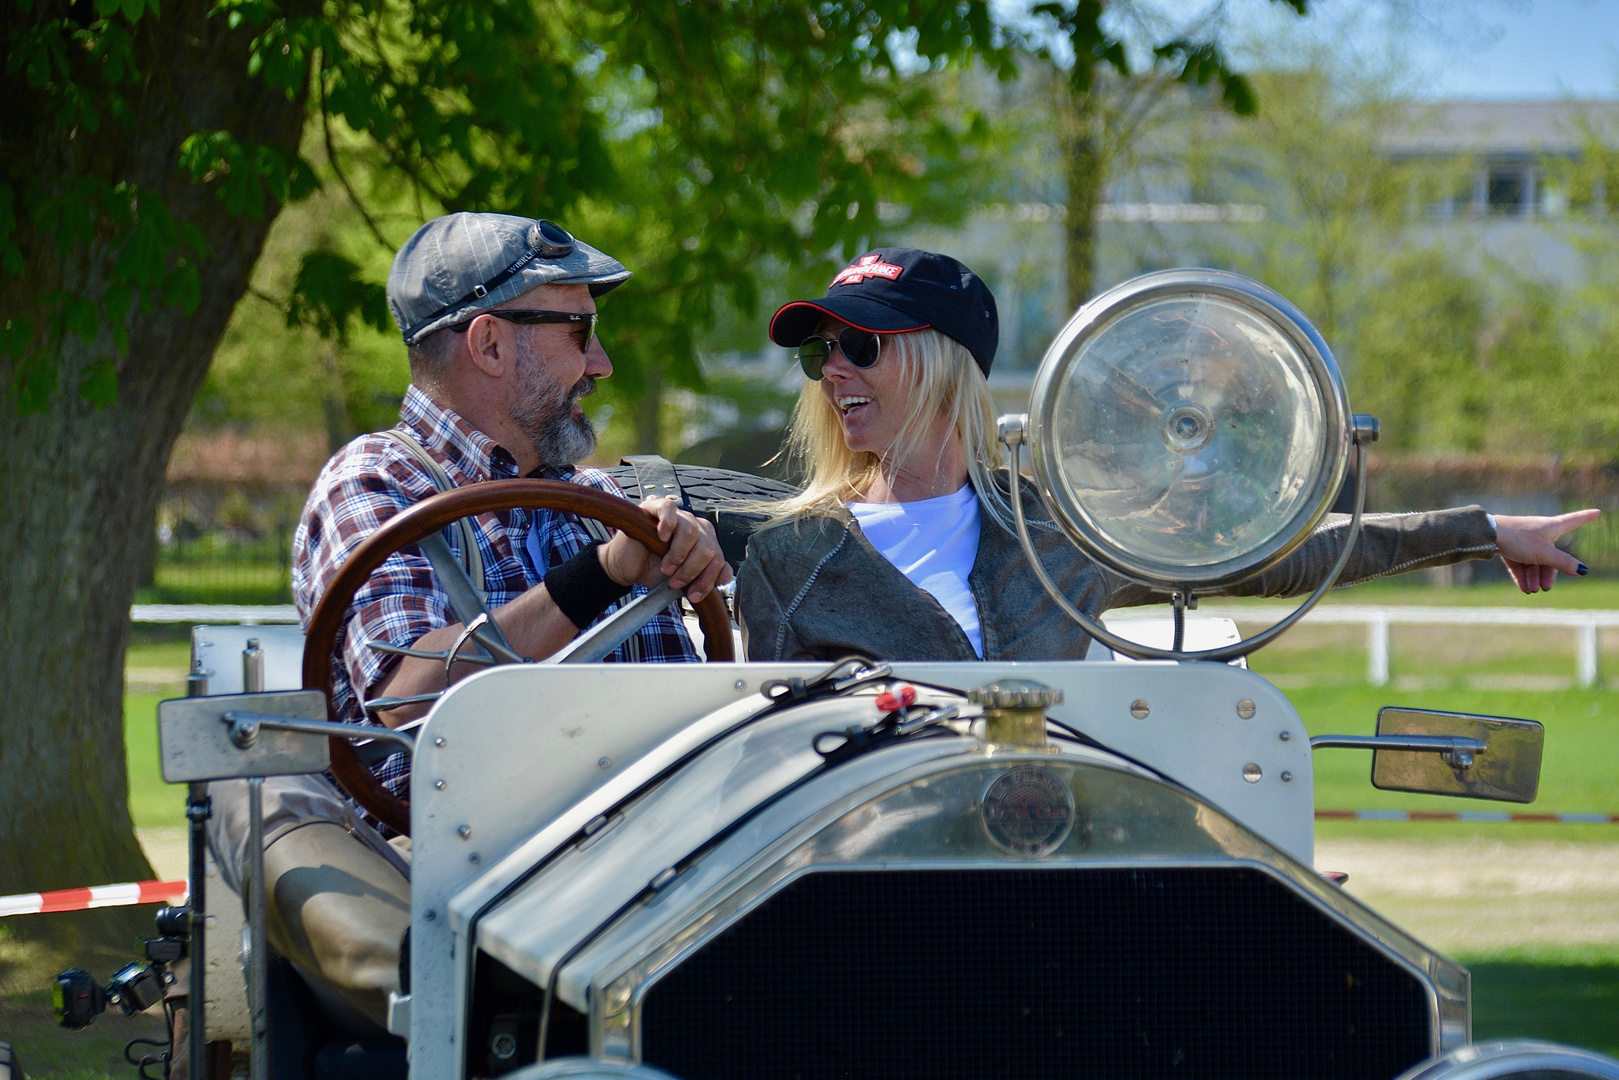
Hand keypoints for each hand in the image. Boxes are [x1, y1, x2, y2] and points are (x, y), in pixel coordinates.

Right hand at [598, 496, 733, 601]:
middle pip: (707, 548)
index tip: (693, 595)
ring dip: (678, 556)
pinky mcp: (655, 508)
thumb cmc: (654, 572)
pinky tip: (662, 538)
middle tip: (674, 583)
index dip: (708, 579)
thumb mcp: (683, 580)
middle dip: (692, 571)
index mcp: (705, 542)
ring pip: (691, 532)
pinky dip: (668, 524)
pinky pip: (669, 509)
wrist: (626, 568)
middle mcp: (695, 527)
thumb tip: (725, 578)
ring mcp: (677, 516)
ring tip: (666, 568)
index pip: (718, 559)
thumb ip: (705, 578)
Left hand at [1493, 509, 1600, 593]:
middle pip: (1550, 554)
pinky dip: (1522, 575)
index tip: (1598, 511)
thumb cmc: (1519, 538)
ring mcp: (1524, 540)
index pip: (1574, 521)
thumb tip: (1583, 571)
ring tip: (1530, 590)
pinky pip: (1520, 563)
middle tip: (1545, 588)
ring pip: (1533, 561)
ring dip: (1533, 577)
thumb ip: (1563, 563)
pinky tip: (1523, 588)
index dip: (1586, 517)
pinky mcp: (1510, 546)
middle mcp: (1539, 532)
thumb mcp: (1544, 553)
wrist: (1487, 535)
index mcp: (1552, 527)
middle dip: (1548, 573)